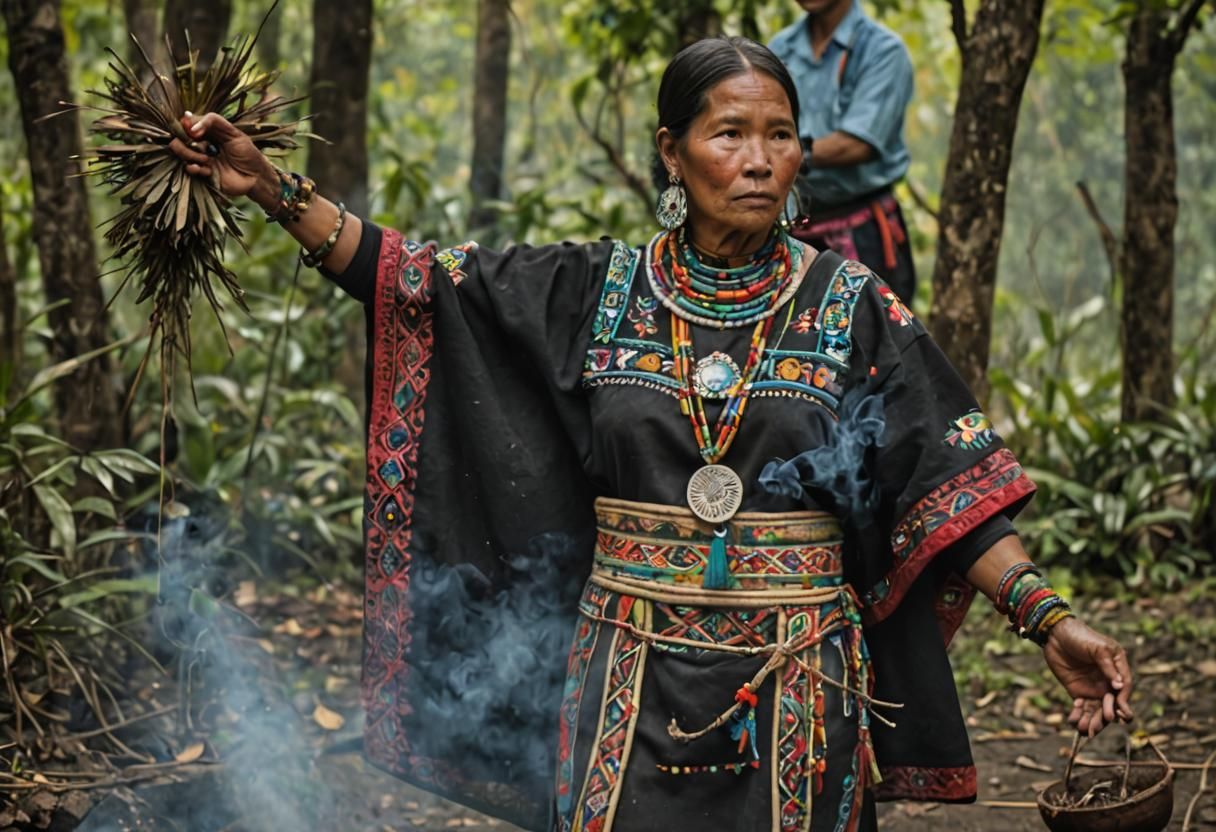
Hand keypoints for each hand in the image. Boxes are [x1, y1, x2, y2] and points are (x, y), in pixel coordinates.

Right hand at [168, 112, 278, 209]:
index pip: (187, 123)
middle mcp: (201, 143)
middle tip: (201, 147)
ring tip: (206, 160)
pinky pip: (188, 168)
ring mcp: (200, 159)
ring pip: (180, 152)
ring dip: (190, 155)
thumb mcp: (233, 132)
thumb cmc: (247, 153)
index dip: (185, 126)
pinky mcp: (202, 173)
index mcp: (208, 131)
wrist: (255, 177)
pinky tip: (206, 170)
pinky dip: (194, 168)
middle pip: (178, 137)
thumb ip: (213, 121)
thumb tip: (188, 120)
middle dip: (185, 141)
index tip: (194, 132)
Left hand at [1042, 616, 1133, 735]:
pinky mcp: (1077, 691)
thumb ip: (1108, 667)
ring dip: (1092, 721)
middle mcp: (1107, 682)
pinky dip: (1079, 715)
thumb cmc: (1080, 636)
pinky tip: (1074, 721)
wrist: (1055, 635)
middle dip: (1105, 717)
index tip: (1120, 714)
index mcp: (1117, 669)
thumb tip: (1120, 686)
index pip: (1123, 689)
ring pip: (1096, 710)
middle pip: (1110, 704)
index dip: (1123, 702)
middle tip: (1097, 726)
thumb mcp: (1098, 648)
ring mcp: (1092, 688)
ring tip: (1085, 730)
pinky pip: (1081, 707)